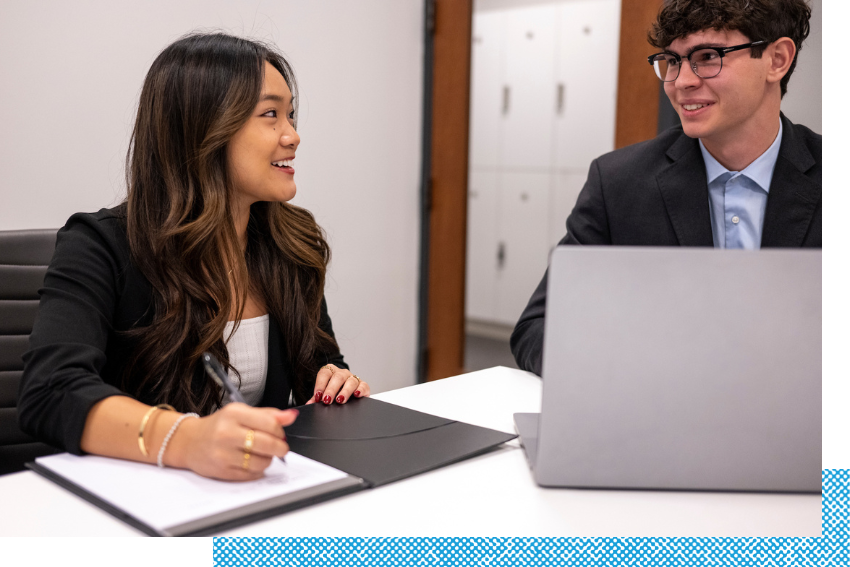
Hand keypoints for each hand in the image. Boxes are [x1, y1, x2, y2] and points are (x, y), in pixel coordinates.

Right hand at [168, 403, 297, 480]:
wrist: (189, 441)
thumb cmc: (219, 426)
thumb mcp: (241, 413)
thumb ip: (268, 415)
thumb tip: (291, 416)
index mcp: (234, 414)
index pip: (270, 424)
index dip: (281, 432)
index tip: (281, 435)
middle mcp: (227, 433)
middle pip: (268, 444)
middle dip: (280, 448)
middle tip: (281, 448)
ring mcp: (223, 453)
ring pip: (261, 462)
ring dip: (268, 460)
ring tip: (263, 455)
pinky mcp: (221, 471)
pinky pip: (251, 475)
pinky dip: (257, 471)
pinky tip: (252, 463)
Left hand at [306, 364, 369, 404]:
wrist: (346, 394)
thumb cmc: (332, 392)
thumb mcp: (323, 394)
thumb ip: (316, 398)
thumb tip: (308, 404)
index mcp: (330, 372)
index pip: (324, 373)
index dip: (320, 384)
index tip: (318, 396)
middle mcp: (342, 373)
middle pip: (337, 377)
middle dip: (331, 389)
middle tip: (327, 400)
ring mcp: (353, 378)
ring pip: (350, 381)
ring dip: (345, 391)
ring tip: (340, 400)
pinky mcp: (363, 385)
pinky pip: (363, 385)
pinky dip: (360, 390)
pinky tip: (356, 395)